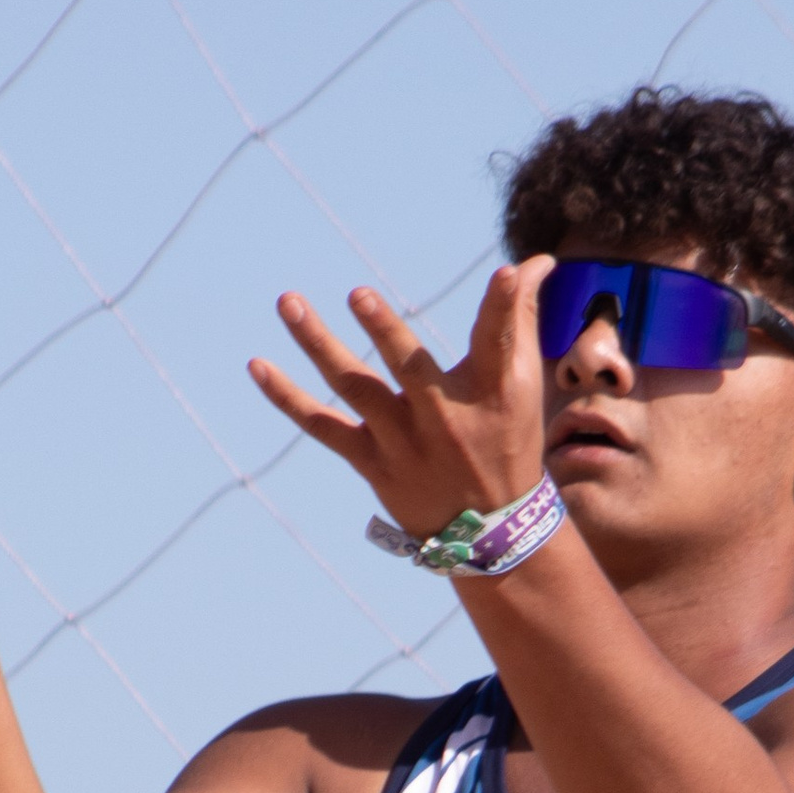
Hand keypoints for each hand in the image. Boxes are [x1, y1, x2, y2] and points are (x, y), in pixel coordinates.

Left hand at [249, 259, 549, 538]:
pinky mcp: (372, 461)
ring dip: (318, 344)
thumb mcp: (522, 384)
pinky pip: (322, 426)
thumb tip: (536, 262)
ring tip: (289, 302)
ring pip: (355, 386)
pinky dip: (286, 398)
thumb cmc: (507, 438)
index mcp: (491, 391)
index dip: (505, 305)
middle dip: (385, 331)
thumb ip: (520, 318)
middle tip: (358, 294)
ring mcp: (404, 442)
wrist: (490, 530)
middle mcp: (445, 417)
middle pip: (410, 368)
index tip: (506, 274)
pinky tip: (257, 365)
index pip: (500, 341)